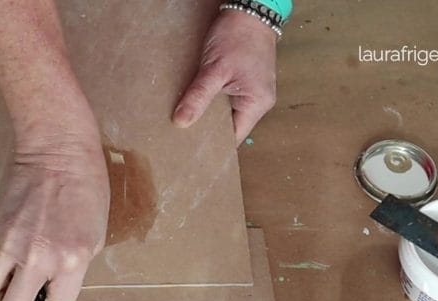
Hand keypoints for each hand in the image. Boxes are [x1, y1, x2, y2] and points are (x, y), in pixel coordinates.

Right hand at [0, 132, 109, 300]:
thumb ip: (72, 267)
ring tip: (8, 287)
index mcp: (72, 261)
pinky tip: (16, 243)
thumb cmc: (86, 188)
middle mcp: (39, 257)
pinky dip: (0, 263)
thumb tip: (50, 288)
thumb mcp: (94, 235)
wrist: (57, 149)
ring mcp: (13, 243)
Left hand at [172, 9, 277, 142]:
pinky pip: (225, 98)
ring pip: (225, 112)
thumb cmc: (238, 36)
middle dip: (207, 130)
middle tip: (181, 137)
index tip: (189, 150)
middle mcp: (257, 102)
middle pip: (229, 127)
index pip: (233, 138)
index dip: (213, 145)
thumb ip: (198, 96)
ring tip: (185, 120)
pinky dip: (211, 100)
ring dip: (207, 113)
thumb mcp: (215, 69)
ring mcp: (251, 91)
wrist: (250, 9)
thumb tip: (181, 122)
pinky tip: (195, 101)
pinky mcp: (243, 81)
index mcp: (256, 105)